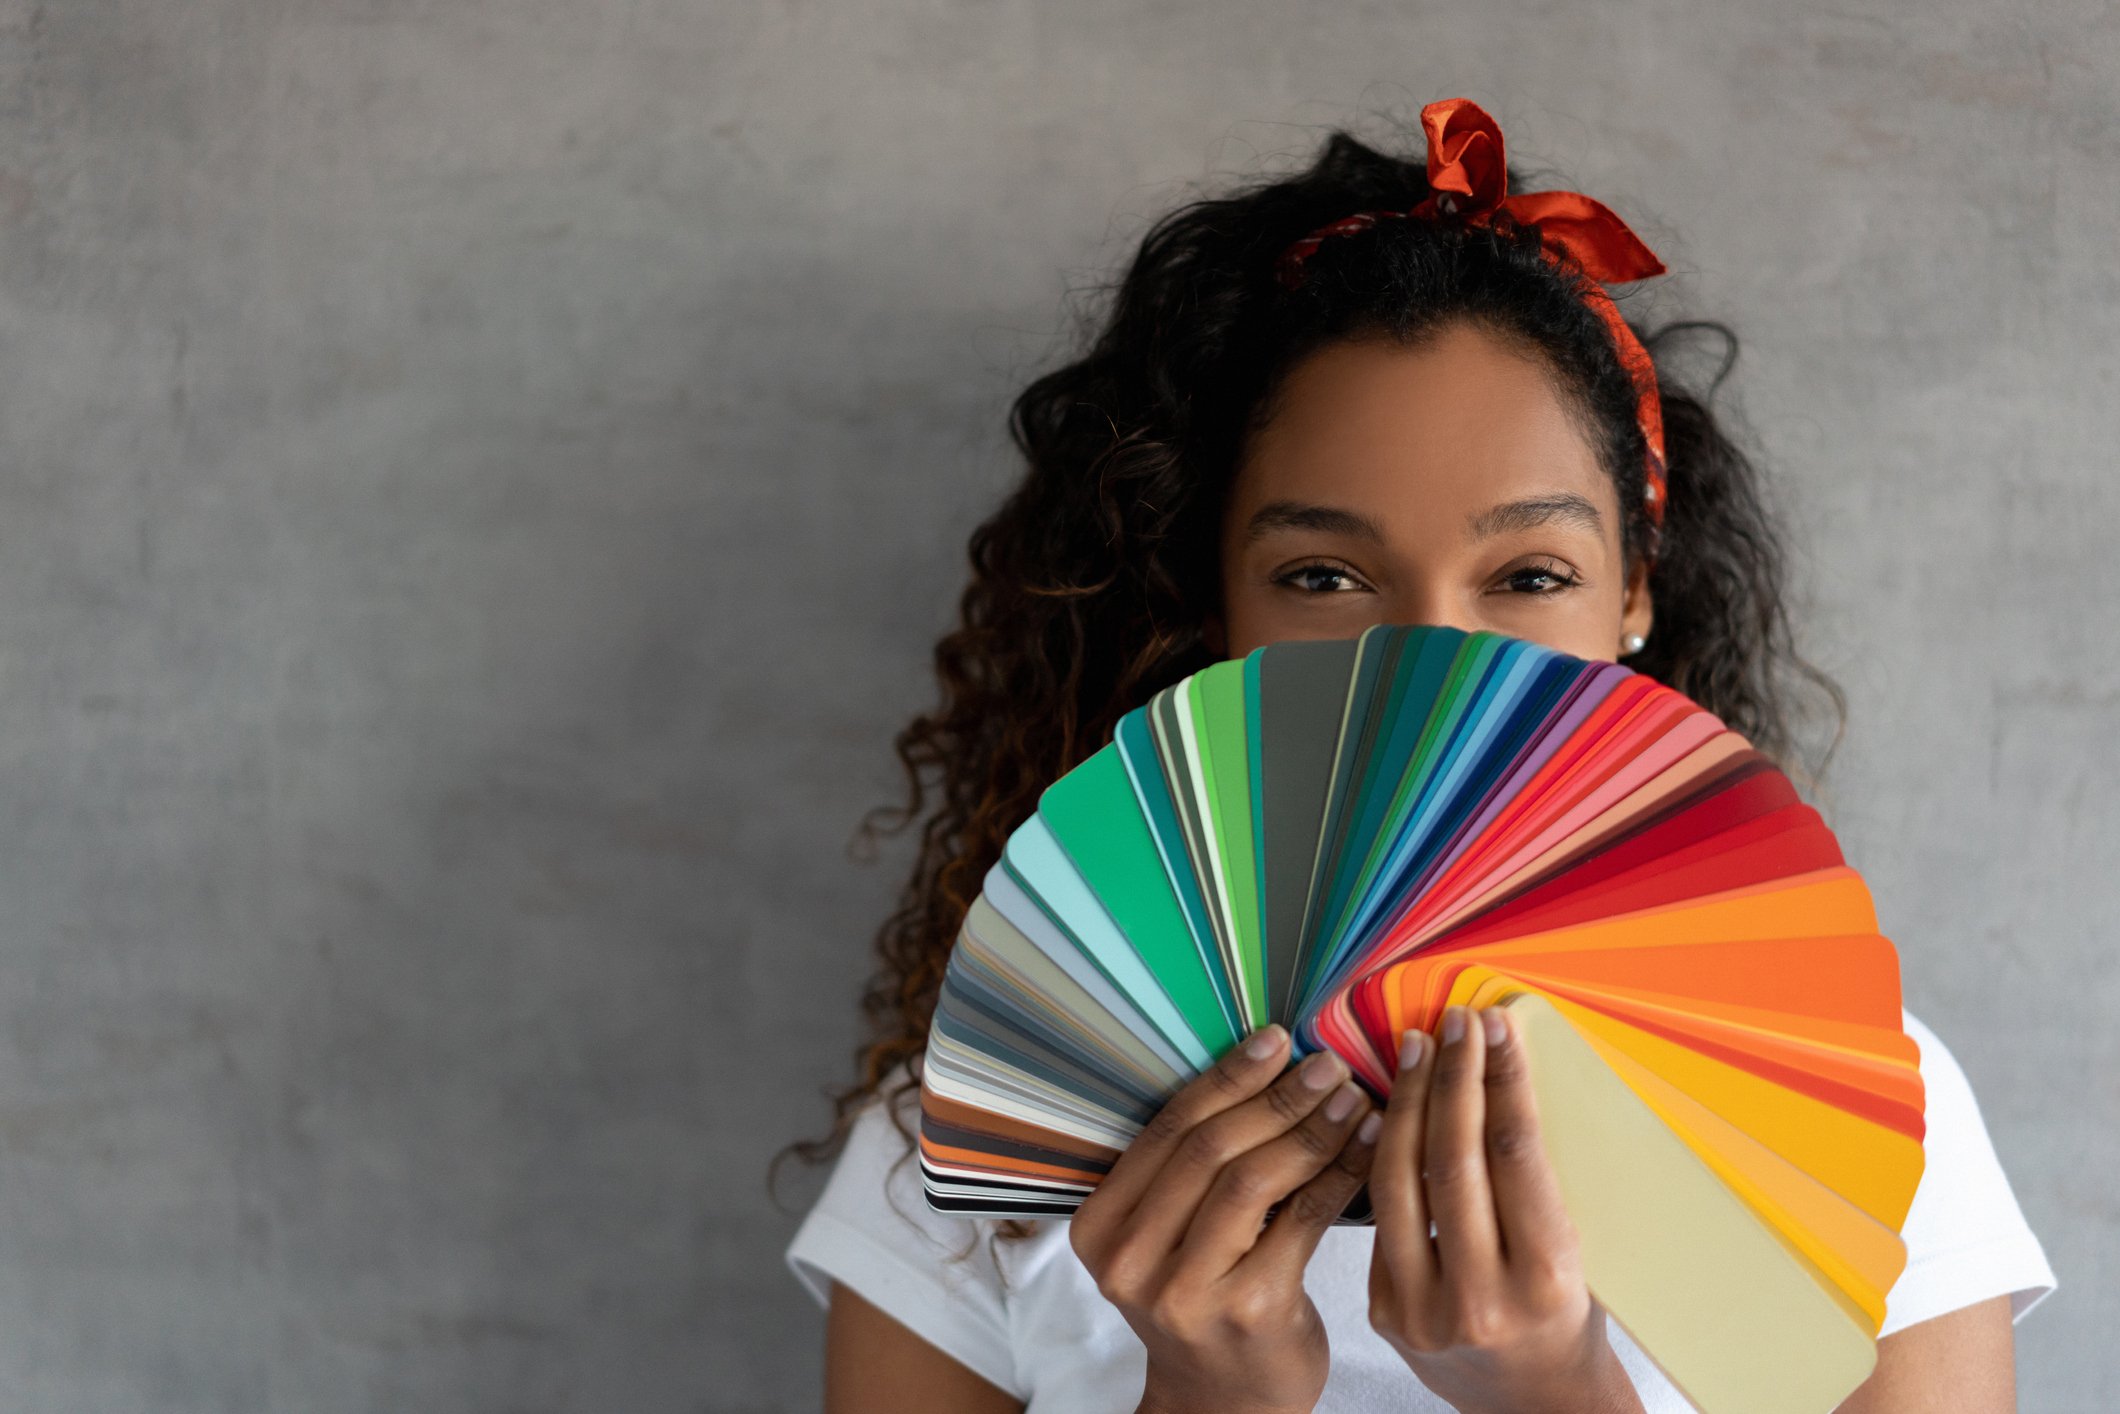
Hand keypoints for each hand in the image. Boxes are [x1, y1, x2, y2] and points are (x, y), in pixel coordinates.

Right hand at [1069, 1024, 1380, 1413]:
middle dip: (1275, 1098)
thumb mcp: (1170, 1236)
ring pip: (1253, 1181)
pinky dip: (1338, 1174)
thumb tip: (1271, 1062)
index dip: (1225, 1077)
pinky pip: (1300, 1220)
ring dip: (1312, 1130)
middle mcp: (1130, 1261)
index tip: (1276, 1040)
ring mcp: (1185, 1290)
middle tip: (1327, 1065)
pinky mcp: (1248, 1310)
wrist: (1222, 1403)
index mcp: (1100, 1228)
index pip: (1167, 1130)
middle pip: (1209, 1150)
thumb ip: (1192, 1168)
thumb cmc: (1204, 1299)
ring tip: (1354, 1097)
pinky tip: (1369, 1146)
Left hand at [1366, 1004, 1644, 1413]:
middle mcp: (1482, 1298)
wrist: (1536, 1408)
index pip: (1516, 1156)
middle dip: (1453, 1080)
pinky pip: (1379, 1218)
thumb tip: (1498, 1075)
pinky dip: (1383, 1157)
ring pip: (1399, 1182)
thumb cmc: (1566, 1321)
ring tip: (1416, 1049)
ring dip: (1406, 1104)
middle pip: (1453, 1161)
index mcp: (1547, 1280)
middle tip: (1455, 1024)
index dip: (1503, 1082)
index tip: (1497, 1028)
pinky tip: (1389, 1110)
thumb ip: (1533, 1185)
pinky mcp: (1386, 1313)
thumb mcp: (1577, 1255)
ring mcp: (1424, 1310)